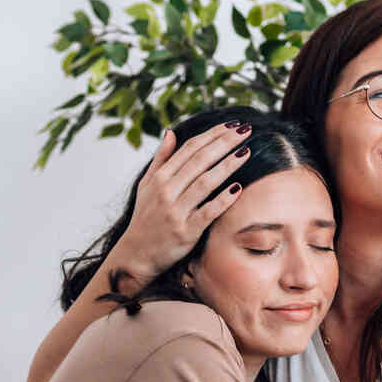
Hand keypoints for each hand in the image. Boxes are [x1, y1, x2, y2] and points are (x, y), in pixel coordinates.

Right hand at [107, 124, 252, 285]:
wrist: (135, 255)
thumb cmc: (144, 218)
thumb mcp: (146, 186)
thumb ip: (160, 159)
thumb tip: (171, 132)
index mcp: (160, 178)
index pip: (190, 149)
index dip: (212, 134)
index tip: (232, 125)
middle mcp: (167, 192)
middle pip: (200, 160)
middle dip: (225, 143)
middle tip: (246, 130)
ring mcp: (176, 212)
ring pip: (206, 183)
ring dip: (227, 165)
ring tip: (246, 152)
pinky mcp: (186, 232)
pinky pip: (208, 212)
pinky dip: (223, 200)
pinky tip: (238, 188)